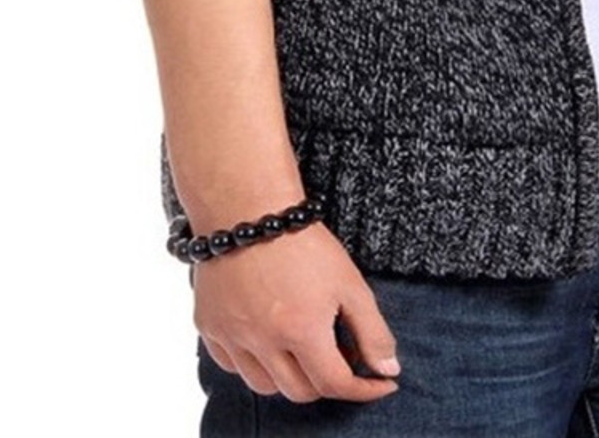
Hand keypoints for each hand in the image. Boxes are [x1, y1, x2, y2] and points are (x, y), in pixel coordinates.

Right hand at [194, 219, 400, 403]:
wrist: (248, 206)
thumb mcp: (350, 282)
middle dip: (327, 382)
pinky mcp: (208, 326)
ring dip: (289, 378)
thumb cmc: (303, 241)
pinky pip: (232, 366)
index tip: (381, 383)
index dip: (363, 389)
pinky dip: (253, 364)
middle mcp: (262, 341)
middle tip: (341, 358)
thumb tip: (389, 372)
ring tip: (305, 350)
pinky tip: (269, 340)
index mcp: (300, 330)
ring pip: (264, 386)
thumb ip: (372, 331)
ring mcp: (231, 336)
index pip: (335, 384)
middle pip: (300, 391)